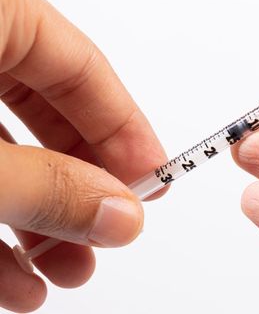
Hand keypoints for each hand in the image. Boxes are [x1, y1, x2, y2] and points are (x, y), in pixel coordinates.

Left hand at [0, 0, 166, 311]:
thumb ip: (47, 187)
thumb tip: (123, 216)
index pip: (84, 71)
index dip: (126, 133)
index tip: (155, 185)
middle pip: (47, 117)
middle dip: (81, 191)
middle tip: (109, 238)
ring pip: (3, 155)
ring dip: (36, 223)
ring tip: (60, 275)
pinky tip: (7, 277)